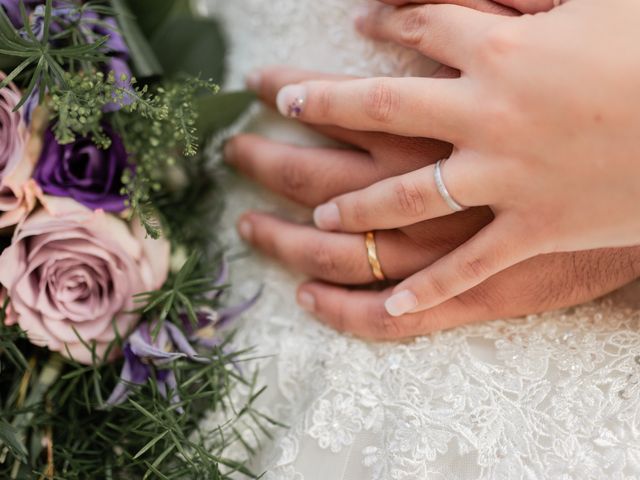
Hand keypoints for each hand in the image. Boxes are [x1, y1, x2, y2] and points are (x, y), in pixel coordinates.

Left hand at [270, 0, 639, 315]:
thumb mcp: (594, 3)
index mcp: (496, 53)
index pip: (408, 34)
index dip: (367, 30)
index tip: (335, 38)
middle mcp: (479, 119)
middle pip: (365, 112)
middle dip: (307, 110)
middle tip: (266, 114)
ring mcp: (498, 185)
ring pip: (390, 201)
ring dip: (335, 214)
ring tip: (294, 223)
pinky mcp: (529, 238)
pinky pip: (460, 274)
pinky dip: (418, 296)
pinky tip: (377, 307)